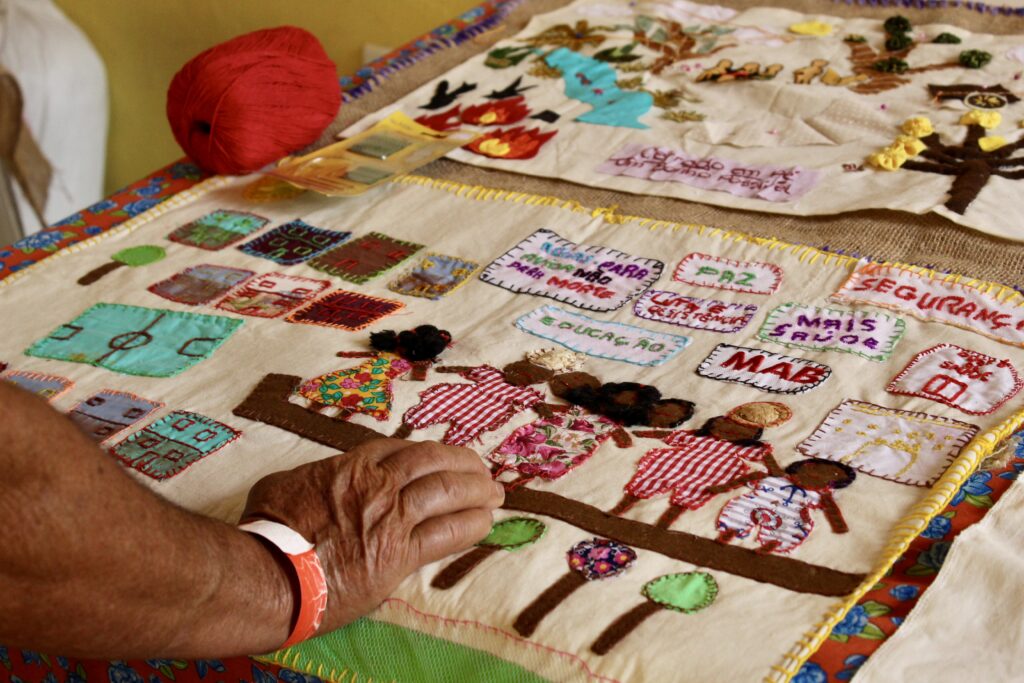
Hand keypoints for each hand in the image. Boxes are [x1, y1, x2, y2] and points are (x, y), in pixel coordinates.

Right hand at [242, 439, 502, 633]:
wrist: (269, 571)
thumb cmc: (265, 530)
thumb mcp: (280, 486)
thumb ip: (308, 479)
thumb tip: (312, 482)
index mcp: (349, 466)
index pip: (399, 449)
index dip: (425, 452)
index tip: (437, 458)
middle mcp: (377, 485)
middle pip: (431, 462)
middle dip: (460, 462)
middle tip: (479, 468)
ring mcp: (391, 518)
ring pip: (446, 492)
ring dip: (475, 490)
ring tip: (494, 492)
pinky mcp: (399, 555)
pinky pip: (445, 534)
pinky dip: (470, 525)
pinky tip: (485, 522)